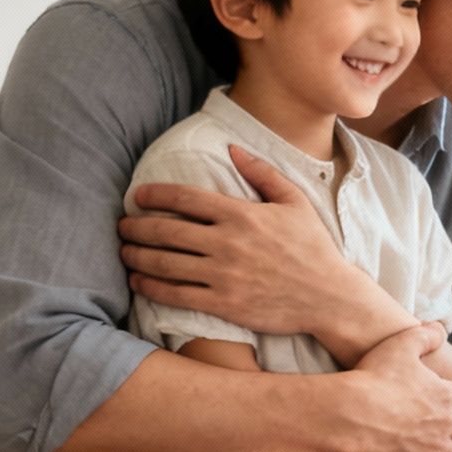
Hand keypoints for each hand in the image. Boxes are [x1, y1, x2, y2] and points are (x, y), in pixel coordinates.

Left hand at [121, 144, 412, 341]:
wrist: (329, 297)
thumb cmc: (314, 248)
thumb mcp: (295, 202)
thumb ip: (262, 173)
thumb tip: (233, 148)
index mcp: (241, 215)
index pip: (185, 199)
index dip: (154, 195)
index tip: (138, 196)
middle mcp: (226, 244)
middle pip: (165, 231)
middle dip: (135, 227)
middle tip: (122, 226)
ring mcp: (222, 276)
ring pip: (164, 263)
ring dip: (136, 255)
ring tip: (124, 251)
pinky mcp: (222, 304)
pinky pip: (175, 294)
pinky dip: (150, 286)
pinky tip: (138, 280)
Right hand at [339, 323, 451, 451]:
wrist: (350, 415)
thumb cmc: (374, 378)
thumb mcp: (401, 344)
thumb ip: (425, 335)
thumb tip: (441, 330)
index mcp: (446, 396)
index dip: (447, 398)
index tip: (433, 399)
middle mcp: (447, 427)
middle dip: (450, 430)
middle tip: (432, 429)